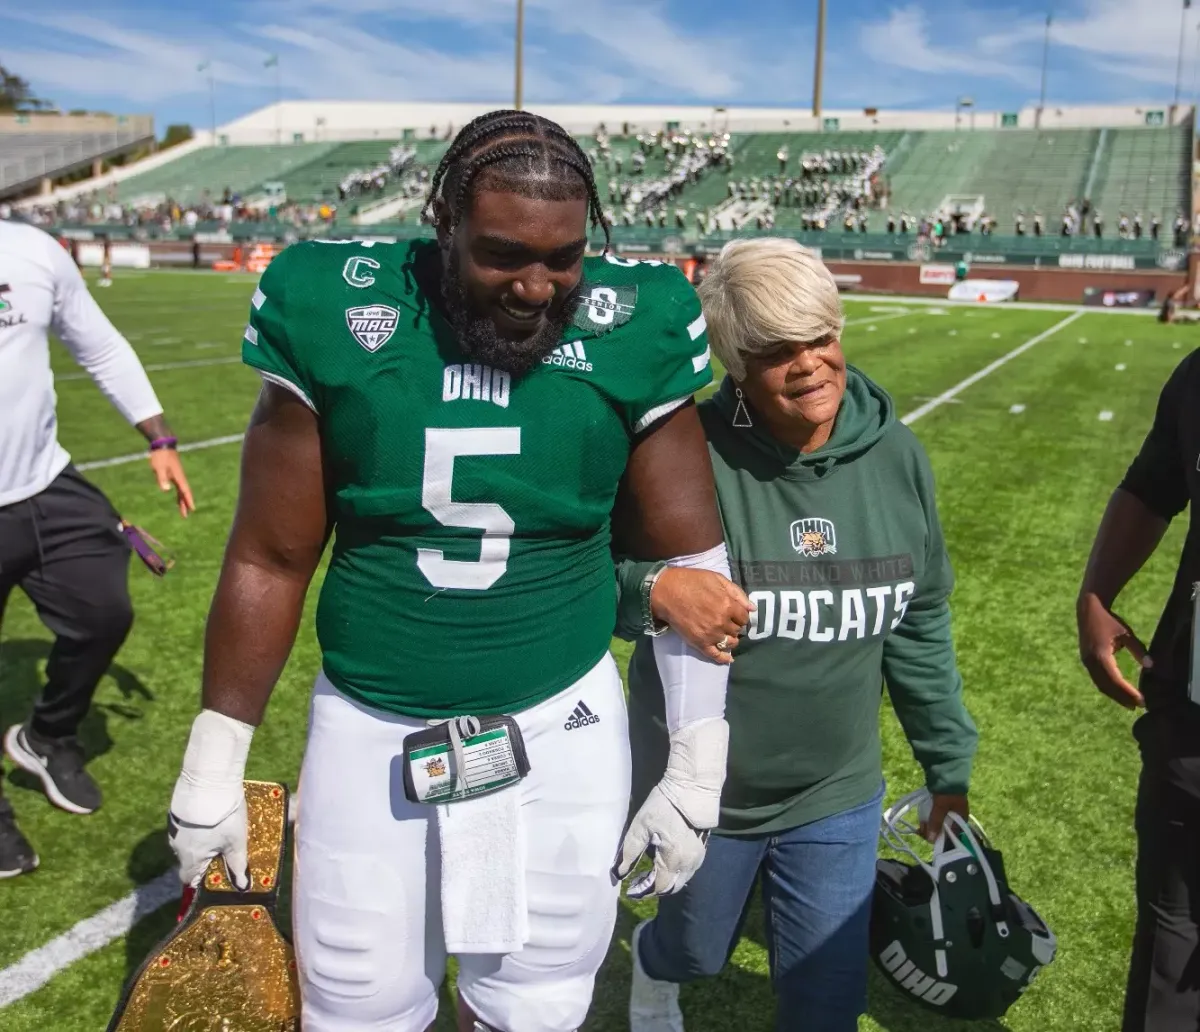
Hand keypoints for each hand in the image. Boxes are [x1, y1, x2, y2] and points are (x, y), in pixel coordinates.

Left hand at [149, 449, 194, 517]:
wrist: (162, 444)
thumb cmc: (160, 456)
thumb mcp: (159, 468)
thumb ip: (162, 479)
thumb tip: (166, 490)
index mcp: (178, 477)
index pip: (184, 491)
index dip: (188, 500)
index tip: (192, 509)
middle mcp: (179, 477)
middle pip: (184, 492)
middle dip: (185, 504)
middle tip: (186, 514)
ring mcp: (177, 474)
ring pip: (181, 490)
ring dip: (182, 499)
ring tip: (182, 509)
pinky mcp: (173, 472)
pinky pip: (178, 486)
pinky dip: (178, 493)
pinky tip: (175, 495)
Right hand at [168, 793, 249, 889]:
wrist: (207, 781)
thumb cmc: (223, 816)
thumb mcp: (236, 842)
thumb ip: (237, 864)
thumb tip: (243, 887)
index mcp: (190, 858)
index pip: (188, 878)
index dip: (198, 880)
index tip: (211, 876)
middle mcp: (177, 846)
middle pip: (188, 859)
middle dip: (202, 858)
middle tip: (221, 850)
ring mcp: (174, 827)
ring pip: (186, 841)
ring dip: (199, 839)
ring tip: (218, 830)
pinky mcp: (175, 811)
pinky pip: (185, 825)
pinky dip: (196, 824)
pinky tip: (209, 815)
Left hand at [614, 786, 708, 898]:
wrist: (692, 787)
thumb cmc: (664, 805)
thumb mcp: (641, 826)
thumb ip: (630, 851)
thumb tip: (620, 873)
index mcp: (674, 859)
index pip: (658, 887)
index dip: (643, 891)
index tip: (630, 888)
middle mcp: (689, 863)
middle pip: (672, 888)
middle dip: (654, 888)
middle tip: (638, 881)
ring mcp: (698, 857)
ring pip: (681, 880)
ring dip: (665, 881)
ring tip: (648, 872)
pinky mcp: (702, 850)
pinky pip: (688, 870)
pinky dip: (674, 873)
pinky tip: (663, 862)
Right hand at [652, 567, 754, 664]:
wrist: (666, 591)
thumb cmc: (691, 581)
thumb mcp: (717, 578)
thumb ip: (736, 593)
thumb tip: (752, 608)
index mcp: (728, 605)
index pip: (745, 617)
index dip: (741, 615)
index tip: (735, 613)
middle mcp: (722, 622)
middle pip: (737, 630)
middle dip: (735, 625)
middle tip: (728, 621)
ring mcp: (711, 634)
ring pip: (730, 643)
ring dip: (731, 639)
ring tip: (726, 635)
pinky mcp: (699, 643)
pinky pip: (715, 655)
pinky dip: (723, 658)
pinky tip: (728, 659)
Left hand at [920, 792, 968, 842]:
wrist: (946, 772)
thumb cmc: (947, 791)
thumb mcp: (941, 807)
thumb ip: (936, 822)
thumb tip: (931, 840)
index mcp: (962, 820)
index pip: (952, 836)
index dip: (940, 839)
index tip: (928, 837)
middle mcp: (957, 818)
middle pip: (944, 831)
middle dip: (932, 831)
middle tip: (921, 829)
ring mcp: (950, 812)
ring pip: (939, 824)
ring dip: (930, 825)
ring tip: (921, 824)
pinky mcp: (943, 807)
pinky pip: (936, 817)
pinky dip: (930, 818)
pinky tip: (923, 819)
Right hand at [1077, 592, 1149, 708]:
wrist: (1088, 610)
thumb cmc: (1109, 620)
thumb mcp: (1126, 633)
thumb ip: (1138, 649)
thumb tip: (1151, 666)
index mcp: (1100, 656)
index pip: (1115, 680)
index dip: (1128, 692)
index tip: (1142, 700)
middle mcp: (1091, 662)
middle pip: (1107, 686)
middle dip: (1122, 698)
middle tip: (1138, 706)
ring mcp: (1087, 662)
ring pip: (1100, 684)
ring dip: (1115, 695)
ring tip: (1129, 703)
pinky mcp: (1087, 660)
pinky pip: (1097, 679)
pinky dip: (1108, 687)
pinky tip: (1117, 691)